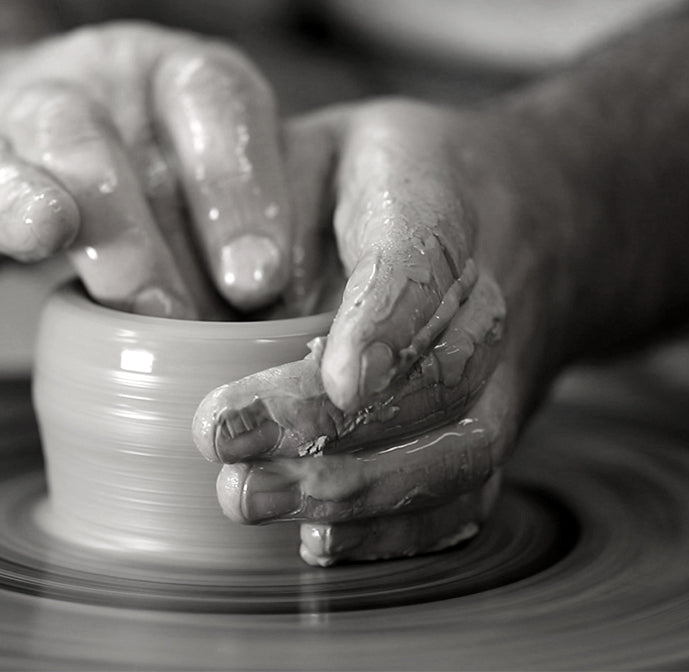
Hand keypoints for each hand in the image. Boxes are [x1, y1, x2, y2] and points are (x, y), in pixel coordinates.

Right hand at [0, 22, 292, 316]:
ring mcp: (25, 100)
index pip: (232, 104)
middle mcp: (113, 73)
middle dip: (216, 207)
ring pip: (76, 140)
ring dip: (121, 224)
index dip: (256, 188)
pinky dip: (15, 203)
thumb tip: (283, 343)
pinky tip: (39, 230)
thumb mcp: (170, 199)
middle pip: (173, 122)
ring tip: (146, 300)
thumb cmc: (100, 185)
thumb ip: (220, 247)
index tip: (268, 279)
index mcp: (181, 79)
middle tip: (239, 300)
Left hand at [194, 99, 556, 564]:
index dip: (388, 320)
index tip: (338, 375)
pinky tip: (318, 543)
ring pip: (463, 446)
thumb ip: (246, 194)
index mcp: (434, 195)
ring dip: (358, 489)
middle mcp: (487, 292)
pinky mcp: (491, 426)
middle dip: (331, 423)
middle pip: (440, 373)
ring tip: (251, 499)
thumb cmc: (376, 177)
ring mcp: (503, 371)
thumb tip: (163, 285)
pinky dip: (399, 531)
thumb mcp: (307, 144)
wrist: (526, 212)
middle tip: (224, 442)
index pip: (424, 258)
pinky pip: (469, 492)